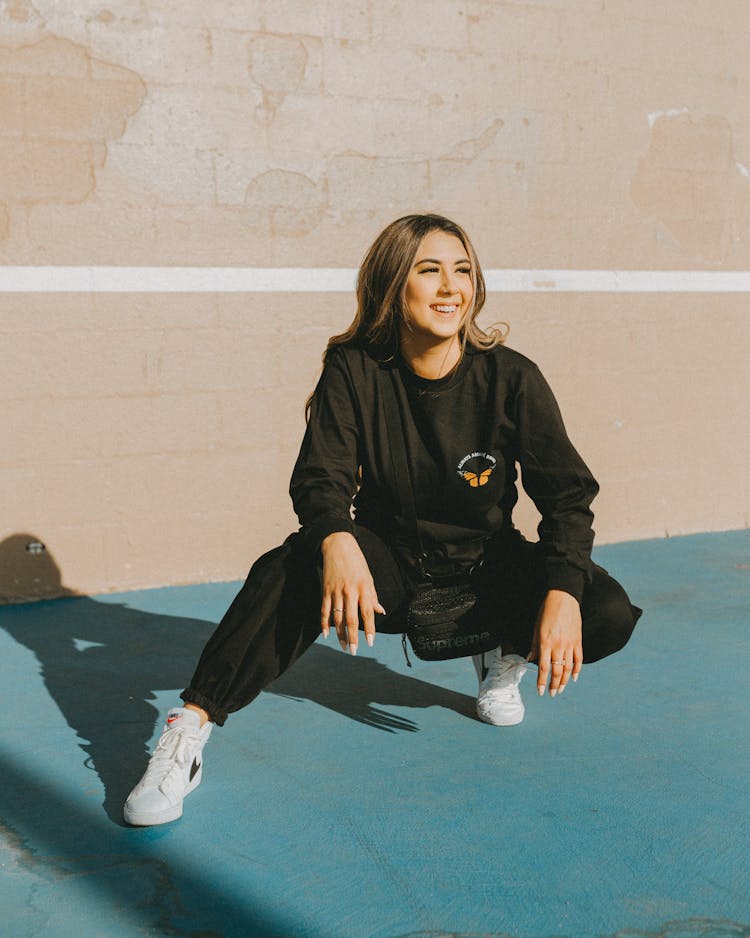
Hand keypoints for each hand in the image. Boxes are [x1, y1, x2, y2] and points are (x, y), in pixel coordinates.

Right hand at [320, 532, 384, 654]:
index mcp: (364, 588)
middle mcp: (350, 591)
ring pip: (337, 618)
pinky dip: (324, 623)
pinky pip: (325, 610)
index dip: (369, 629)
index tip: (370, 643)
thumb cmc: (357, 563)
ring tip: (344, 646)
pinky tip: (326, 635)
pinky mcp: (326, 590)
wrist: (338, 545)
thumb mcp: (368, 577)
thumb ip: (373, 596)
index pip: (367, 613)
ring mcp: (336, 591)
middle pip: (351, 618)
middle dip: (353, 637)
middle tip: (354, 651)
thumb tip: (380, 612)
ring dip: (340, 634)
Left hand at [527, 589, 582, 696]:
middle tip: (552, 694)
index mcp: (545, 643)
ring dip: (565, 681)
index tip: (541, 691)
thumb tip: (529, 659)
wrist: (564, 599)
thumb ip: (534, 645)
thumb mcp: (536, 627)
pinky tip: (574, 678)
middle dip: (554, 685)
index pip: (543, 667)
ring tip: (561, 689)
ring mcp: (569, 644)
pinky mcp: (578, 641)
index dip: (542, 681)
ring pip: (568, 668)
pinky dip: (577, 670)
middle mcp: (558, 646)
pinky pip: (578, 659)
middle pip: (557, 671)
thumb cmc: (547, 611)